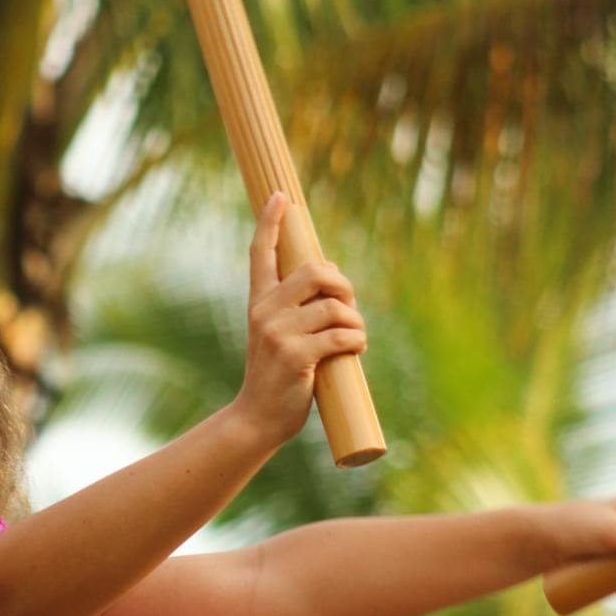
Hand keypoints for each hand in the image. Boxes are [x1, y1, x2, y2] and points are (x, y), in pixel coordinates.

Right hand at [230, 193, 365, 452]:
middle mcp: (264, 311)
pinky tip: (355, 350)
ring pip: (334, 306)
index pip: (261, 252)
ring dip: (356, 320)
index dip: (271, 222)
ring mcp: (278, 333)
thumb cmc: (277, 376)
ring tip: (355, 337)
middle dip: (344, 284)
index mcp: (258, 302)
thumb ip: (297, 308)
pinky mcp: (296, 356)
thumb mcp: (278, 335)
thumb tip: (332, 274)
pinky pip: (342, 335)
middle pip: (315, 270)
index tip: (281, 197)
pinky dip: (358, 341)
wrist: (257, 418)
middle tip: (349, 306)